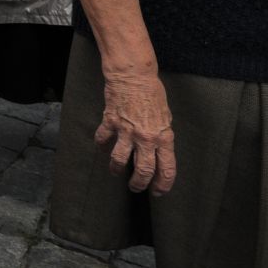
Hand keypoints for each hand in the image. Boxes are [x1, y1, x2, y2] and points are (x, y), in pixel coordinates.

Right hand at [96, 65, 174, 194]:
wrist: (134, 76)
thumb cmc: (152, 93)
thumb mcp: (165, 117)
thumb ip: (161, 136)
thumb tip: (157, 150)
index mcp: (163, 138)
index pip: (166, 169)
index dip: (163, 184)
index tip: (158, 191)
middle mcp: (146, 138)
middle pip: (143, 170)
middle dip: (139, 184)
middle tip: (136, 188)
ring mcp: (126, 131)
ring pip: (119, 160)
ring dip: (116, 169)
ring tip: (116, 172)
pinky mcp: (110, 122)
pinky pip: (102, 140)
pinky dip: (101, 145)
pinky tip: (102, 147)